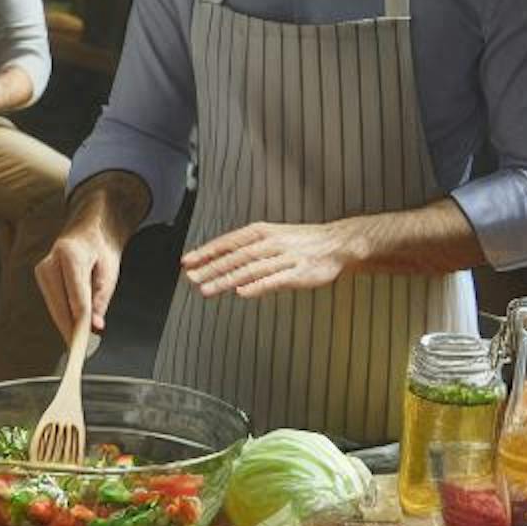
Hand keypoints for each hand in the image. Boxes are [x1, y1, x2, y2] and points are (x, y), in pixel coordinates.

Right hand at [36, 221, 122, 336]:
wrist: (90, 231)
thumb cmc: (101, 249)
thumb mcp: (110, 273)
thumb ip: (101, 299)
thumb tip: (95, 326)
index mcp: (70, 255)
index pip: (75, 296)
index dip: (79, 322)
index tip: (83, 342)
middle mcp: (50, 261)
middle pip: (58, 305)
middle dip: (70, 329)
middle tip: (80, 351)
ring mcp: (43, 269)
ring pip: (53, 306)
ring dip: (65, 324)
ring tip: (78, 342)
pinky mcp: (41, 277)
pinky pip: (52, 303)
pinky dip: (62, 316)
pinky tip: (71, 326)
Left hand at [181, 220, 352, 299]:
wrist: (338, 243)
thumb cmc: (301, 242)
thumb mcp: (271, 237)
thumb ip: (246, 248)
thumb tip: (219, 259)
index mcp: (261, 232)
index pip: (228, 242)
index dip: (206, 252)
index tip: (187, 262)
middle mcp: (270, 243)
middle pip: (234, 257)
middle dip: (210, 268)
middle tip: (191, 278)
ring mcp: (284, 258)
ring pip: (249, 269)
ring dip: (225, 280)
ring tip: (206, 289)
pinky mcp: (299, 273)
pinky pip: (275, 280)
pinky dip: (257, 286)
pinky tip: (241, 293)